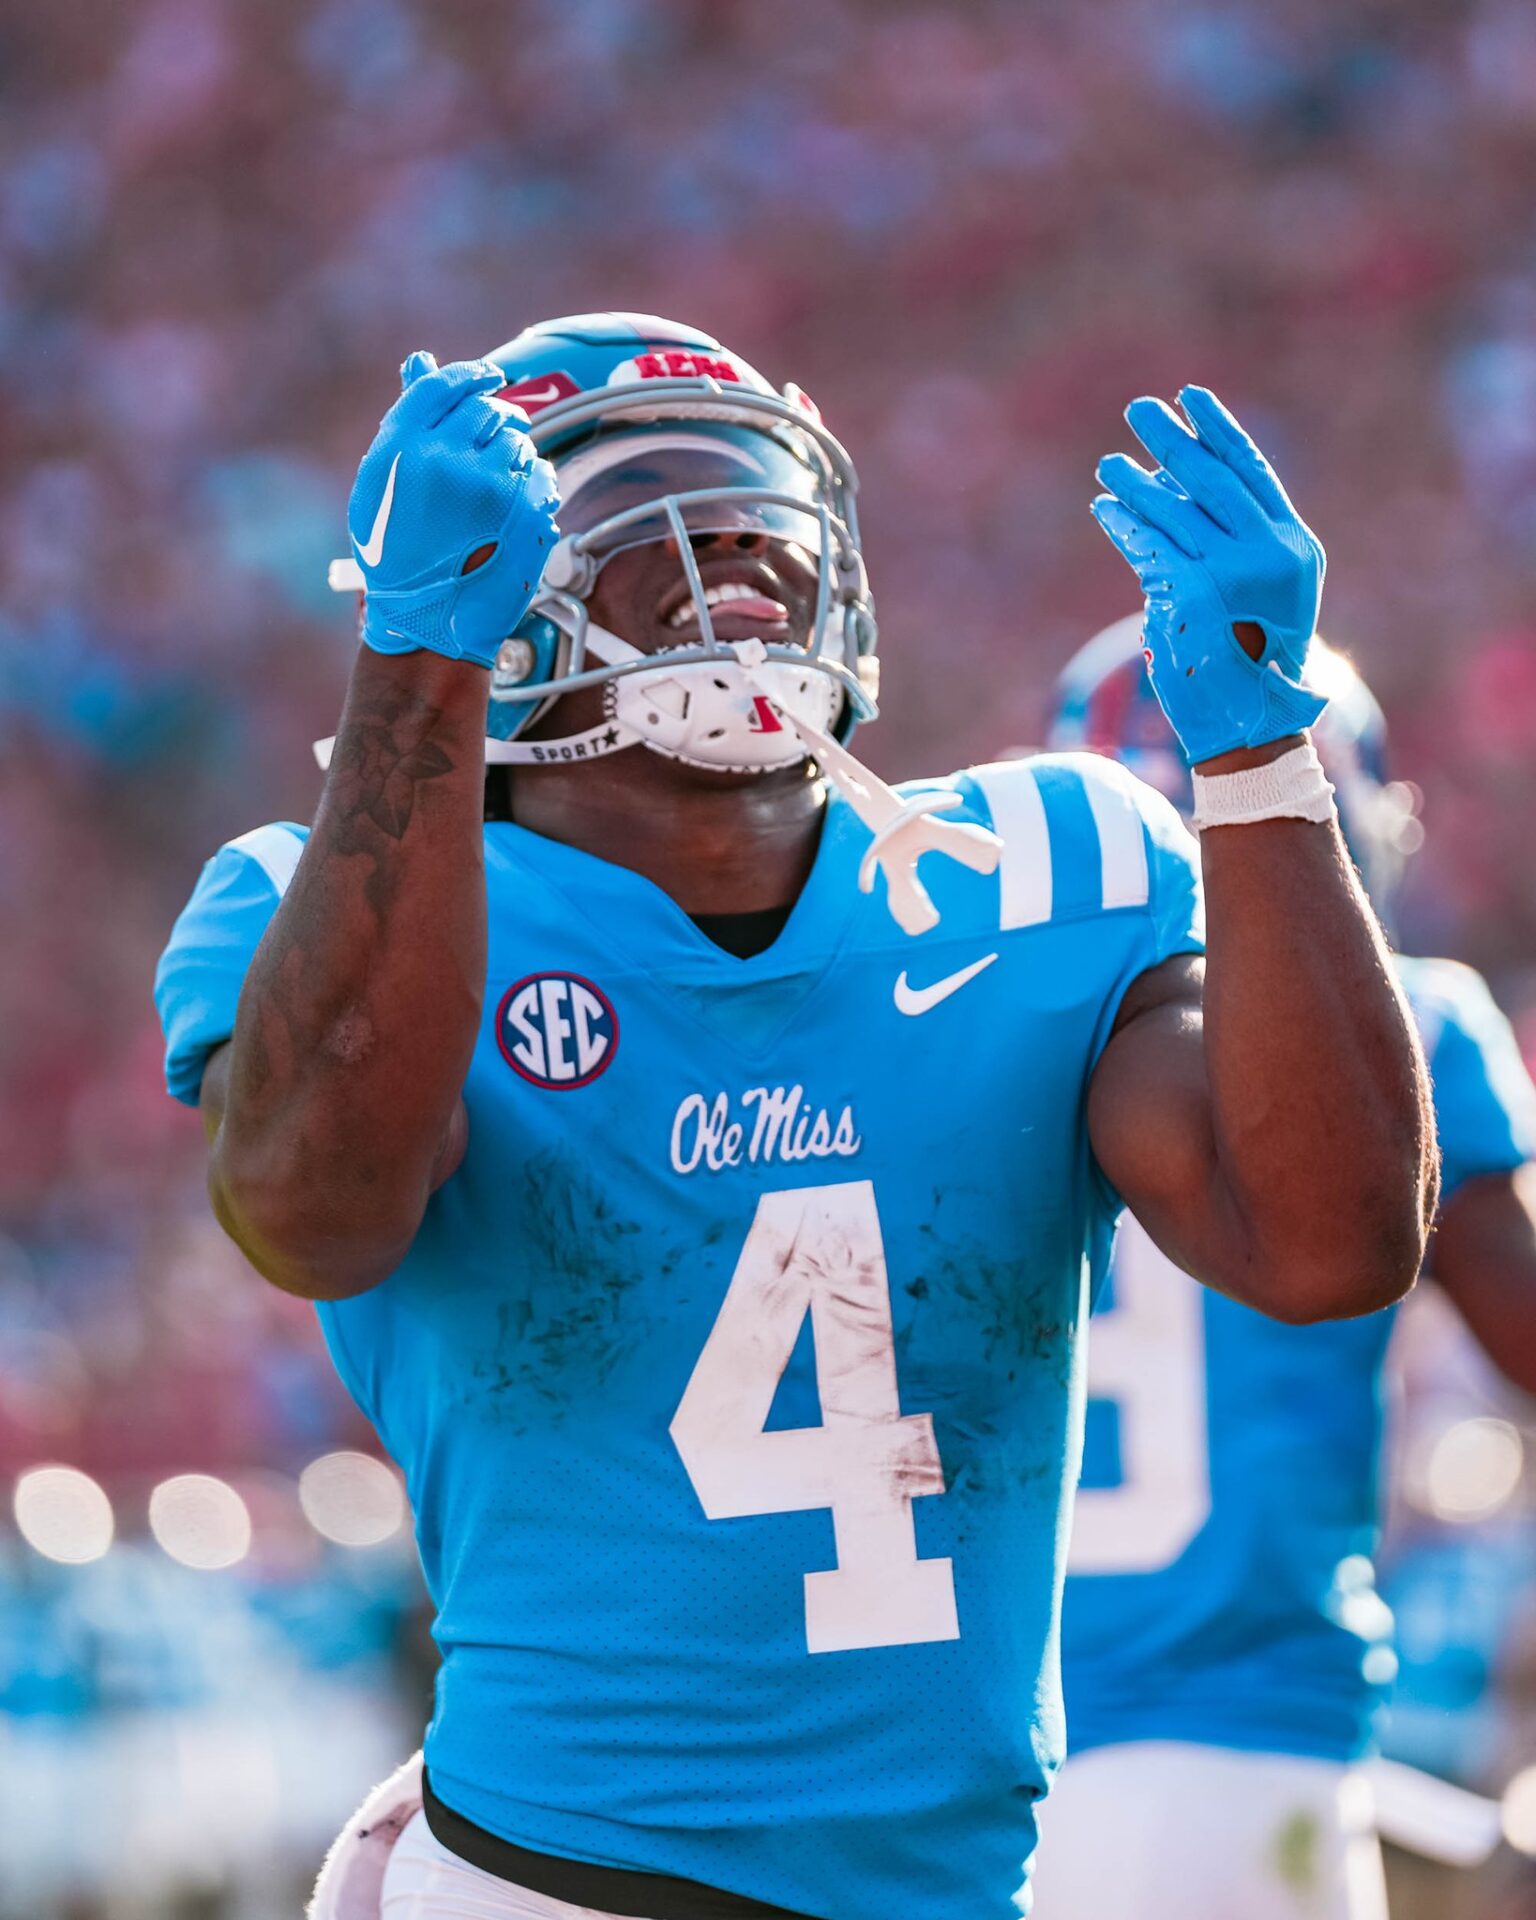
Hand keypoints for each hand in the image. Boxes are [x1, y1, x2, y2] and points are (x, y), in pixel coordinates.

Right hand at [348, 351, 559, 668]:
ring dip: (514, 453)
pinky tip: (515, 507)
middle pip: (486, 407)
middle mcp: (444, 458)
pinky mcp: (523, 510)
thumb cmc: (396, 553)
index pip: (445, 385)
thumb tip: (421, 360)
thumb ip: (406, 420)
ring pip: (518, 439)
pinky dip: (534, 482)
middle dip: (496, 418)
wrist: (425, 621)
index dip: (470, 376)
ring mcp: (488, 484)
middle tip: (495, 438)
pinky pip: (540, 472)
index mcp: (401, 446)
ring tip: (496, 487)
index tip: (487, 377)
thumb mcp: (382, 483)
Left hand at [1091, 386, 1326, 764]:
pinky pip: (1150, 549)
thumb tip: (1180, 487)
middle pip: (1211, 479)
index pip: (1253, 472)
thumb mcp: (1262, 596)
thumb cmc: (1251, 661)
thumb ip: (1236, 543)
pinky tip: (1106, 508)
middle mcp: (1268, 554)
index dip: (1219, 431)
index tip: (1192, 398)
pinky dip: (1125, 525)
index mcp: (1293, 546)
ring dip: (1137, 483)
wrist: (1252, 727)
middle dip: (1174, 440)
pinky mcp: (1191, 597)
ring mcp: (1231, 575)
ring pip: (1174, 512)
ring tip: (1110, 464)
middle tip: (1141, 409)